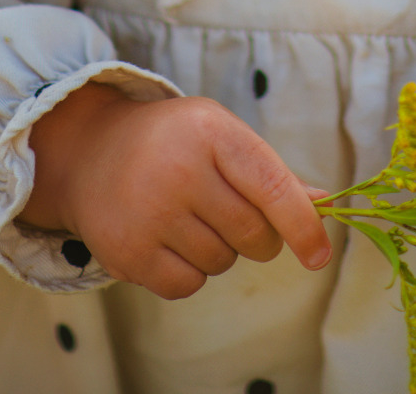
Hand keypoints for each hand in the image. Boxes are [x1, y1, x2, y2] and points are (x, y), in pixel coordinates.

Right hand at [22, 83, 331, 299]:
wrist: (91, 151)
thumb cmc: (173, 142)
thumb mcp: (220, 135)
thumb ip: (269, 172)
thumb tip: (324, 203)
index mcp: (211, 130)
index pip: (271, 185)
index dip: (302, 225)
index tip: (320, 255)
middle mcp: (180, 168)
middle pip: (253, 234)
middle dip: (257, 237)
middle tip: (233, 217)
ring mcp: (151, 212)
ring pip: (222, 262)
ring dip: (218, 251)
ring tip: (189, 218)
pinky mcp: (128, 251)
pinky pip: (188, 285)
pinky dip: (189, 273)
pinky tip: (168, 241)